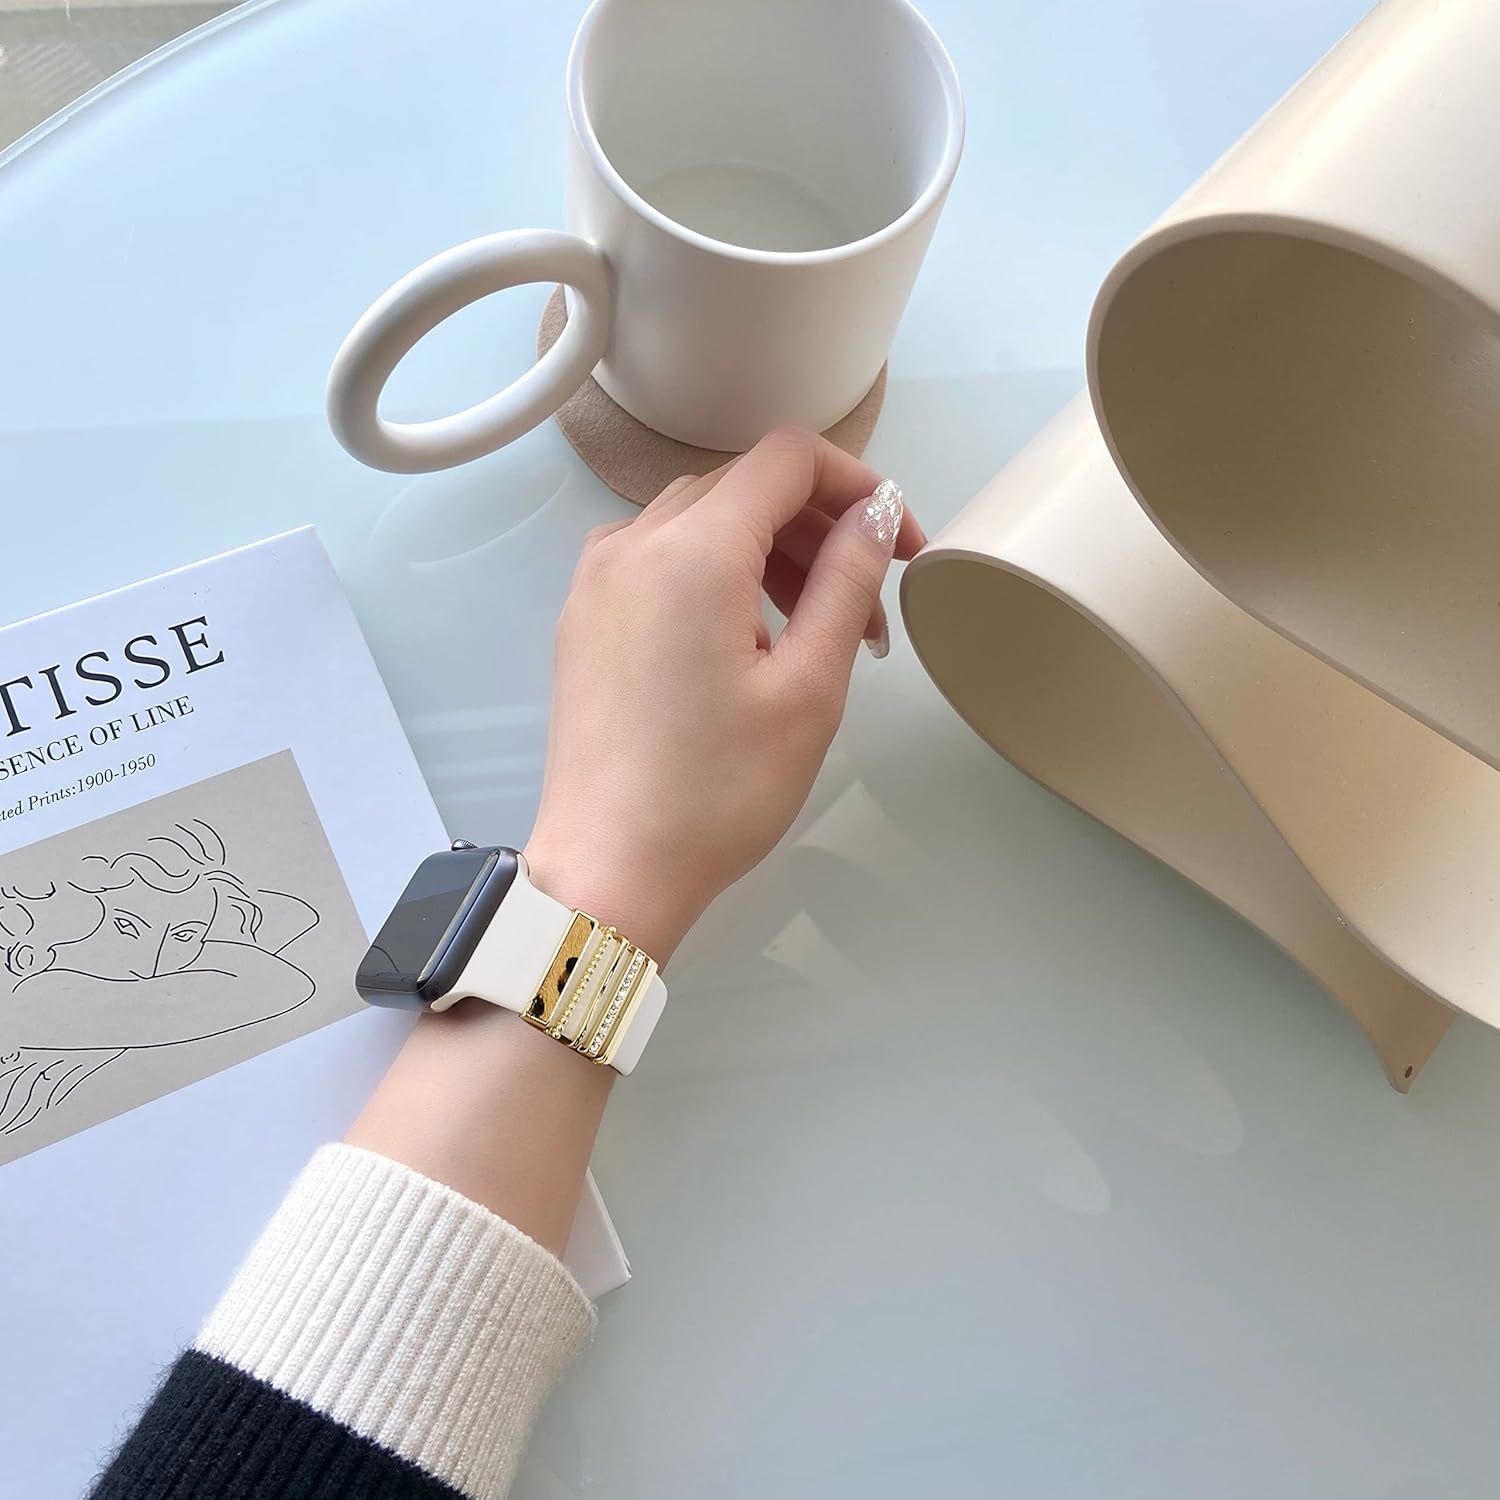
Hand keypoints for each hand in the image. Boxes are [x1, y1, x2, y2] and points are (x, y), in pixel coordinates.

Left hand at [525, 426, 923, 960]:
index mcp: (691, 551)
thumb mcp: (809, 687)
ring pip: (700, 521)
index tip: (899, 545)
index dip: (858, 486)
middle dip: (818, 529)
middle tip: (867, 608)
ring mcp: (597, 581)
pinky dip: (715, 575)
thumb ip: (848, 581)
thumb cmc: (714, 794)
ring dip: (769, 554)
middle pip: (743, 487)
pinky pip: (659, 560)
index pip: (788, 460)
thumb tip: (876, 512)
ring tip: (811, 635)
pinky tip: (743, 643)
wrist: (609, 871)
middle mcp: (632, 545)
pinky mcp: (584, 618)